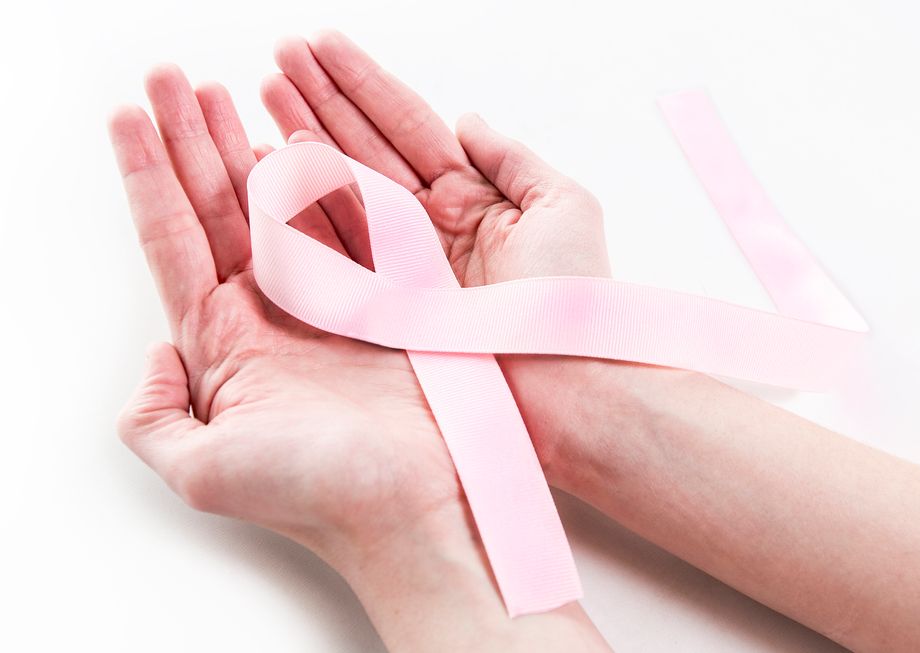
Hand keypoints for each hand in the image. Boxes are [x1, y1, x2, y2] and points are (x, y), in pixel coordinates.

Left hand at [109, 65, 461, 569]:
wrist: (420, 505)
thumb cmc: (318, 496)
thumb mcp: (204, 472)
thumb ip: (153, 418)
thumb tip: (152, 359)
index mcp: (224, 347)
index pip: (174, 241)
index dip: (148, 175)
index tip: (129, 115)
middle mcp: (272, 317)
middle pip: (220, 208)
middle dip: (191, 140)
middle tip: (171, 79)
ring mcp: (330, 300)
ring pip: (282, 205)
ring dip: (251, 144)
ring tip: (226, 92)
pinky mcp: (384, 295)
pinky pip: (350, 220)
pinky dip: (328, 175)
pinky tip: (303, 136)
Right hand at [263, 31, 629, 479]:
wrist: (566, 378)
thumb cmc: (574, 295)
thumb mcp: (562, 206)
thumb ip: (512, 157)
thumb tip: (468, 117)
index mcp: (471, 195)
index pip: (406, 124)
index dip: (363, 82)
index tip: (320, 43)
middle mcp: (428, 223)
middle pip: (365, 146)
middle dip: (321, 98)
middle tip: (279, 54)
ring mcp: (400, 260)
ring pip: (342, 186)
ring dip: (303, 137)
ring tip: (264, 93)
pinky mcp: (381, 299)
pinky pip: (333, 243)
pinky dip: (300, 206)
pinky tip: (271, 164)